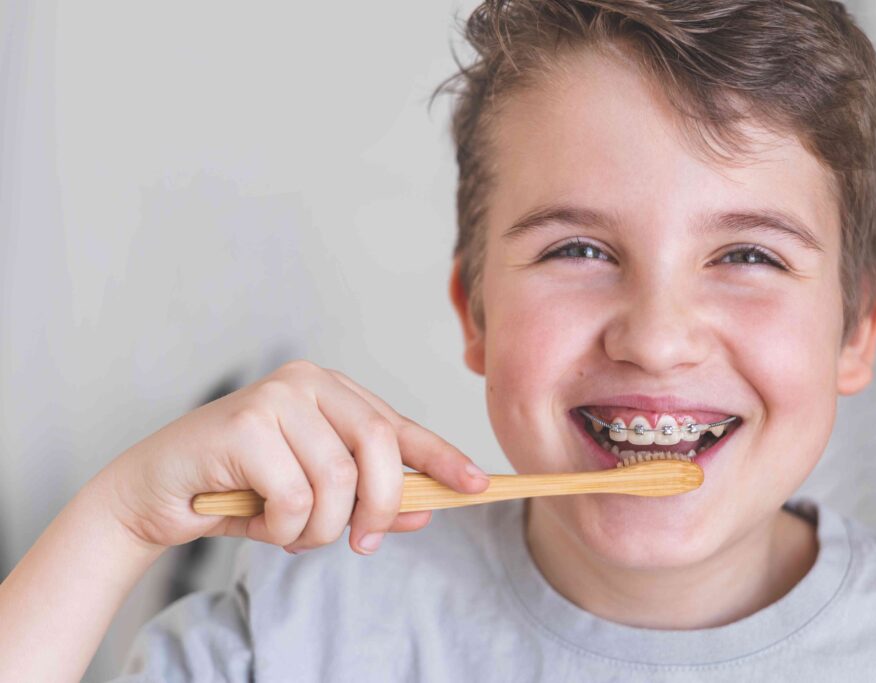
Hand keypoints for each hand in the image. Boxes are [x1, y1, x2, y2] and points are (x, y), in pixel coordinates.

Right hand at [99, 360, 489, 554]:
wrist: (157, 493)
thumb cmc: (241, 490)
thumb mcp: (314, 498)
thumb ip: (368, 500)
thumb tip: (426, 513)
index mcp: (331, 391)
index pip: (398, 426)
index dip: (440, 457)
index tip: (477, 485)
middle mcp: (307, 381)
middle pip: (378, 447)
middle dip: (380, 506)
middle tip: (363, 543)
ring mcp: (276, 397)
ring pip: (337, 480)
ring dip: (321, 528)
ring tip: (293, 535)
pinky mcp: (245, 423)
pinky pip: (295, 496)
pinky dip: (285, 529)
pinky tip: (261, 524)